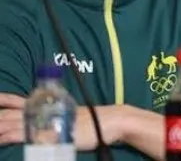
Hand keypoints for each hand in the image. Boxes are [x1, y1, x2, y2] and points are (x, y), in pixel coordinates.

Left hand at [0, 93, 121, 148]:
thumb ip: (56, 117)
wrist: (109, 121)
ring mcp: (45, 122)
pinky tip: (1, 139)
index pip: (17, 100)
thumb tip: (48, 122)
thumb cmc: (93, 121)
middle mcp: (43, 110)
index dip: (2, 99)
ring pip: (12, 123)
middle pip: (10, 112)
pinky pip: (23, 135)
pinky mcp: (48, 134)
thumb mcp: (71, 116)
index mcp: (47, 104)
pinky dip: (9, 137)